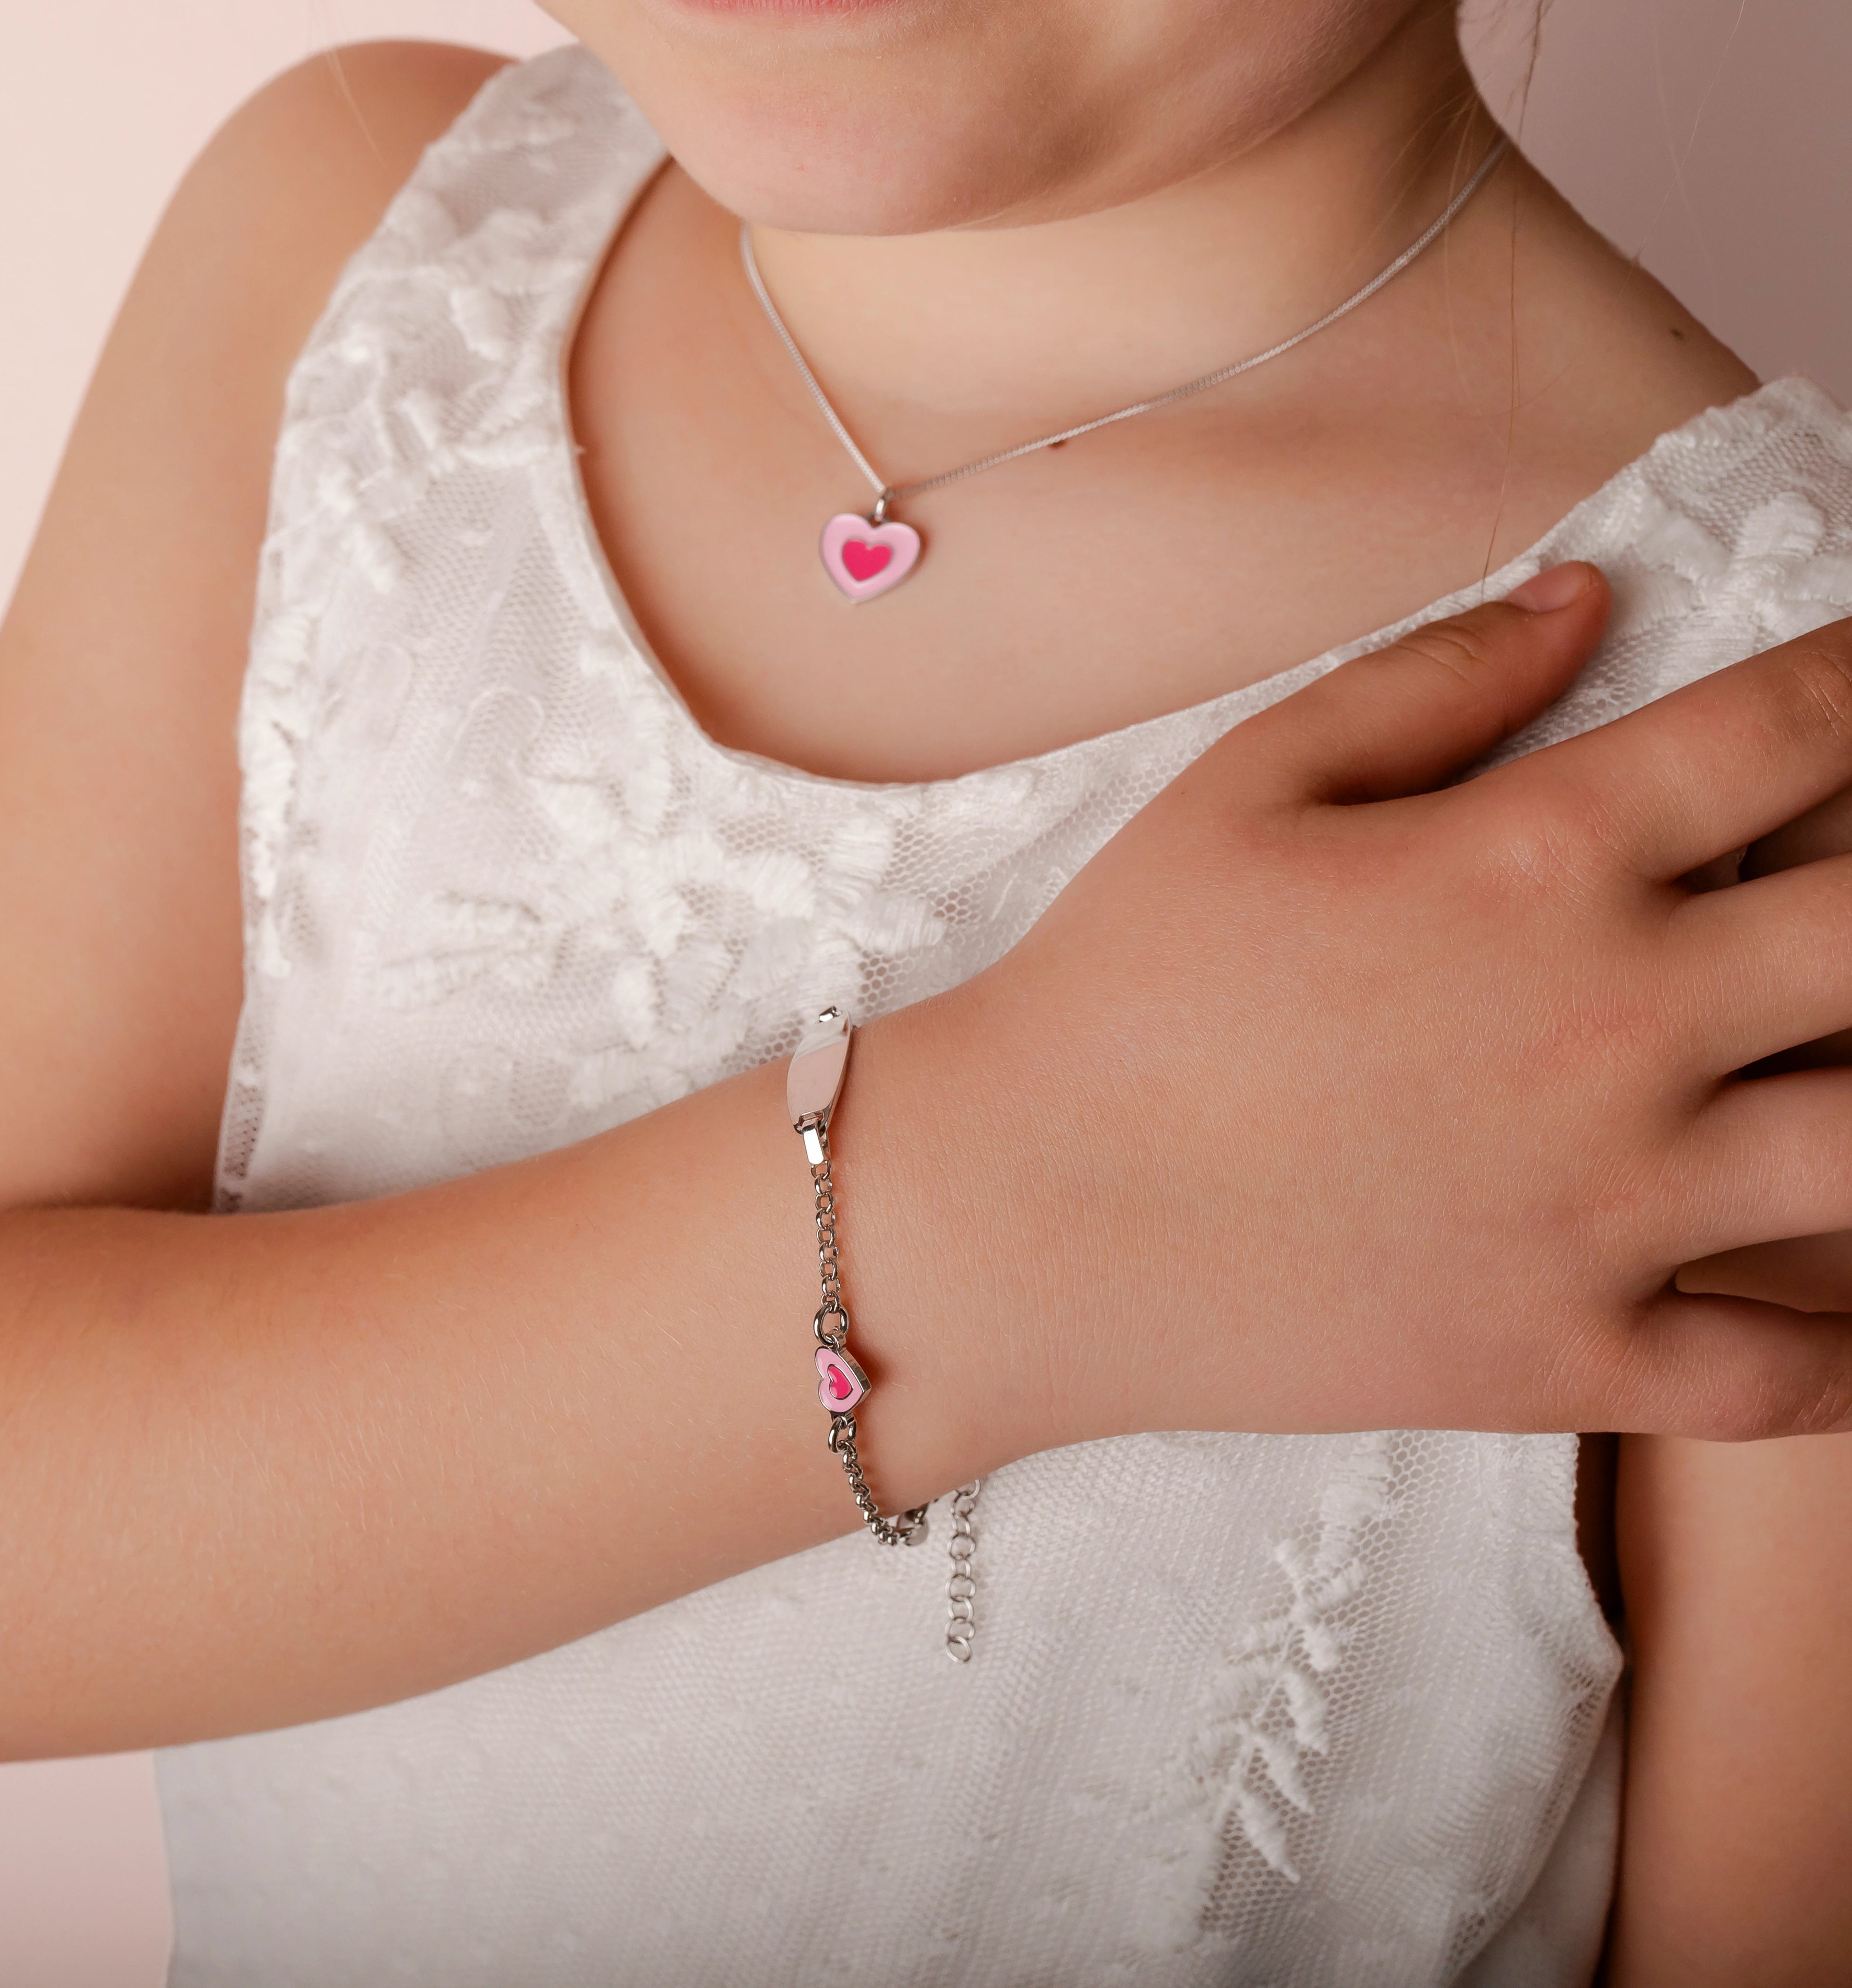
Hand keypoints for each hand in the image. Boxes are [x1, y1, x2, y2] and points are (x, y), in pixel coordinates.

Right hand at [963, 563, 1851, 1441]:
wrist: (1022, 1213)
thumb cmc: (1117, 986)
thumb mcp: (1242, 785)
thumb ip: (1430, 680)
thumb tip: (1588, 596)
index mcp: (1534, 860)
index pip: (1796, 725)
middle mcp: (1611, 1024)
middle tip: (1846, 897)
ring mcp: (1606, 1206)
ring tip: (1835, 1070)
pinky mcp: (1566, 1354)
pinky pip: (1789, 1375)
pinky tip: (1849, 1299)